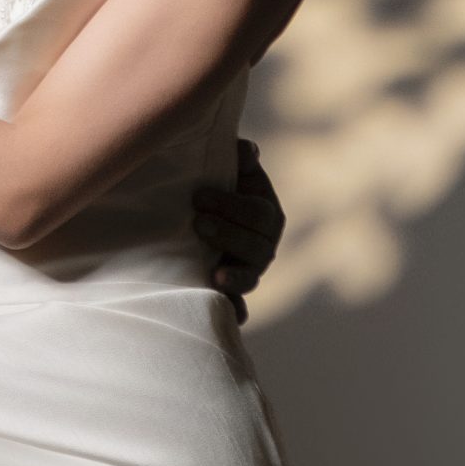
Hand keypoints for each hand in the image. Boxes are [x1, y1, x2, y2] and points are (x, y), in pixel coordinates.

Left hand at [193, 140, 283, 322]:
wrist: (206, 218)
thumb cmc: (221, 190)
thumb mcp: (233, 174)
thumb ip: (240, 161)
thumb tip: (244, 148)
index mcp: (267, 216)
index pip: (256, 214)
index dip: (230, 206)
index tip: (198, 197)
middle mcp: (264, 246)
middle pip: (255, 247)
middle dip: (227, 235)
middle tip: (197, 223)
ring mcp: (249, 271)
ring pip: (249, 278)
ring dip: (234, 278)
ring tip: (216, 277)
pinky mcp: (233, 291)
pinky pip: (239, 308)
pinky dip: (235, 312)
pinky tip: (229, 317)